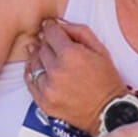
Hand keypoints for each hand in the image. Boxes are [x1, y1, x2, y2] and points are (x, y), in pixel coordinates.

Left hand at [25, 19, 125, 133]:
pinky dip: (32, 73)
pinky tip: (38, 69)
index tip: (50, 26)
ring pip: (33, 63)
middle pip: (41, 47)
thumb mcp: (100, 50)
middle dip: (46, 42)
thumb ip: (79, 32)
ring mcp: (48, 88)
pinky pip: (30, 81)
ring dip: (37, 57)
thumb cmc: (107, 80)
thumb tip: (60, 25)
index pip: (51, 33)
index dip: (50, 27)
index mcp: (71, 55)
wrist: (108, 111)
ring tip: (44, 55)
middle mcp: (57, 71)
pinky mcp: (43, 101)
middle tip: (51, 42)